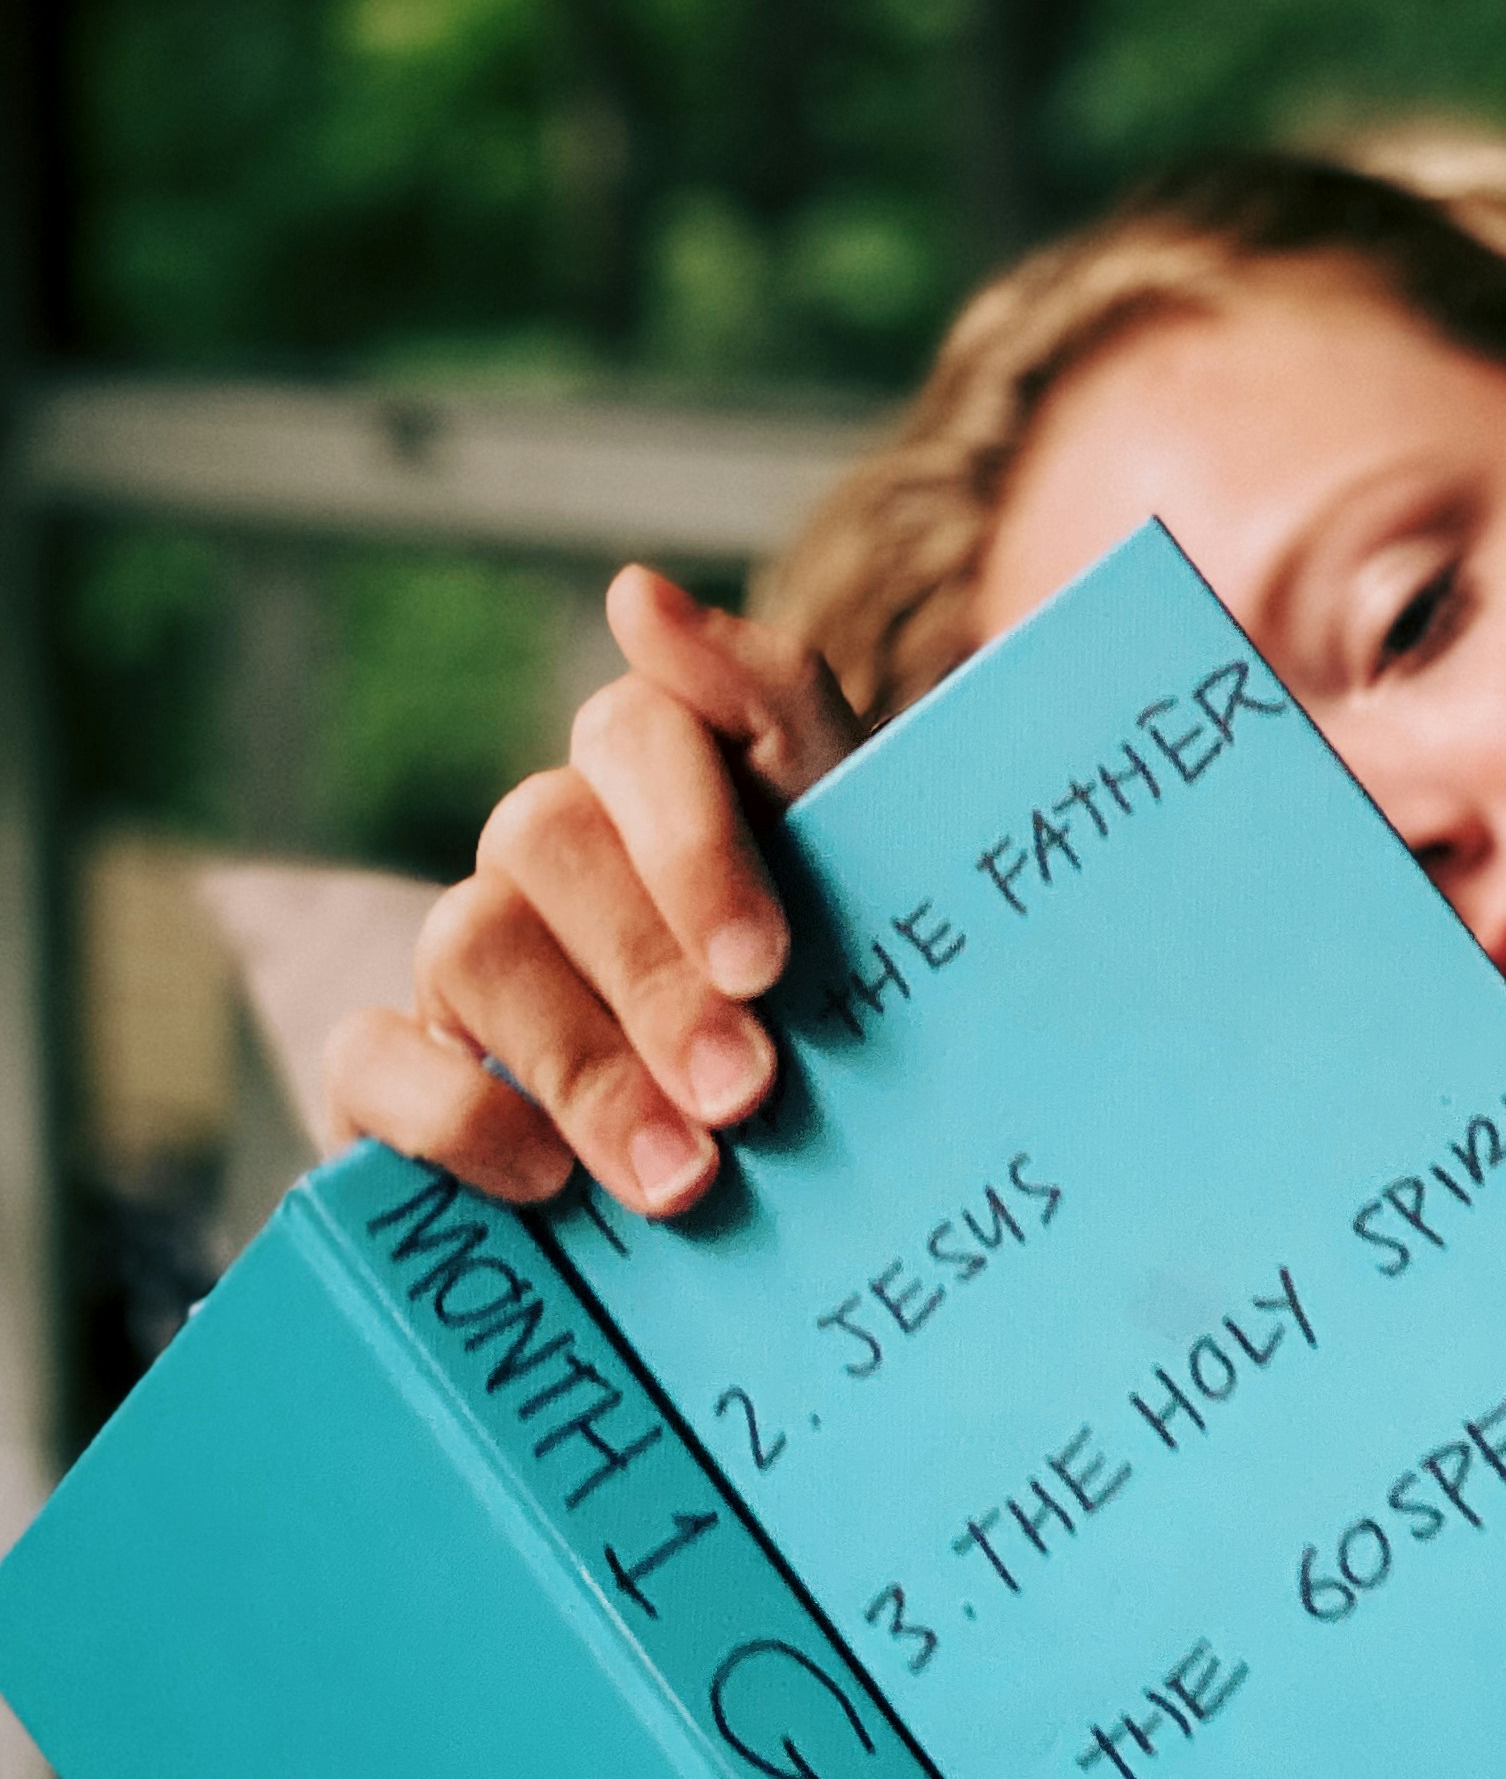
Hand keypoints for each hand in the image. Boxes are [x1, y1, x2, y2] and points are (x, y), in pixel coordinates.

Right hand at [322, 567, 863, 1211]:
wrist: (803, 1183)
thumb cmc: (840, 1002)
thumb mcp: (860, 870)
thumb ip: (776, 714)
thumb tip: (637, 594)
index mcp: (658, 780)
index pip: (638, 731)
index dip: (693, 840)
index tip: (768, 963)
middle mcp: (547, 848)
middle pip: (546, 837)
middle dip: (653, 975)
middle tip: (746, 1094)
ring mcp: (465, 954)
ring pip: (469, 941)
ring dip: (582, 1063)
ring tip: (682, 1177)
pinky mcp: (395, 1070)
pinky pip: (372, 1056)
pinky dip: (455, 1119)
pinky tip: (548, 1184)